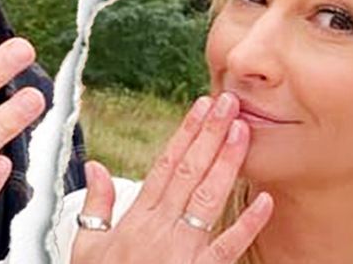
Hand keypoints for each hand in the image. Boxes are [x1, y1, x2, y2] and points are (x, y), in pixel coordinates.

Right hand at [72, 93, 272, 263]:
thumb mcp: (86, 248)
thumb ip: (96, 206)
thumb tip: (95, 168)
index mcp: (137, 218)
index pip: (166, 163)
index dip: (186, 131)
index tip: (202, 105)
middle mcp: (161, 228)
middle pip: (190, 171)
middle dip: (211, 134)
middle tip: (230, 102)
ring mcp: (182, 251)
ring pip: (208, 199)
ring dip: (228, 163)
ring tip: (244, 130)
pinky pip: (227, 247)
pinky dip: (248, 224)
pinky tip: (266, 200)